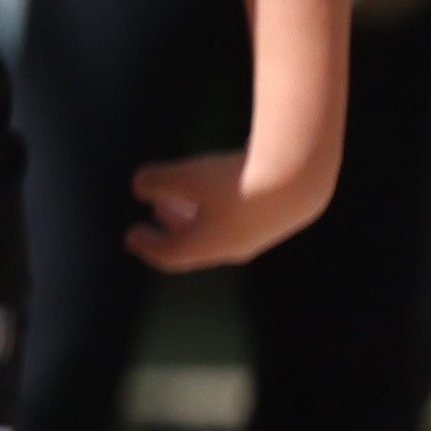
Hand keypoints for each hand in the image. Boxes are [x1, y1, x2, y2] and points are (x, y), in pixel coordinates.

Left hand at [127, 149, 323, 270]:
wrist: (300, 176)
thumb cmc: (234, 180)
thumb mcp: (186, 176)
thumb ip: (155, 181)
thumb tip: (140, 185)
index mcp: (207, 247)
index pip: (170, 255)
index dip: (147, 245)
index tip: (131, 235)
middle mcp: (235, 246)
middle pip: (196, 244)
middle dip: (173, 226)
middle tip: (157, 210)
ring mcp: (260, 233)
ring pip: (222, 229)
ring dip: (199, 213)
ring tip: (186, 195)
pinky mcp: (280, 215)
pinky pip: (242, 214)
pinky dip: (223, 203)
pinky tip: (222, 181)